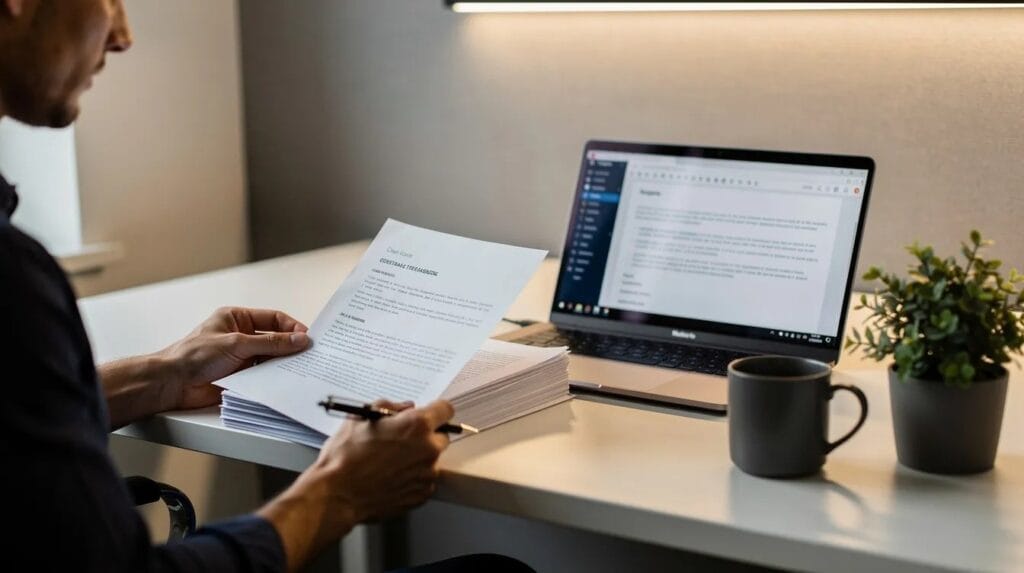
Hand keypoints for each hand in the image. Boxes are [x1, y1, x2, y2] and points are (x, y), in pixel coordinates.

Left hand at [158, 306, 310, 410]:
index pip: (273, 318)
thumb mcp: (237, 343)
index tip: (307, 337)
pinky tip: (285, 380)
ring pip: (271, 358)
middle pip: (275, 338)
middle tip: (309, 353)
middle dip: (290, 346)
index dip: (291, 327)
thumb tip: (299, 340)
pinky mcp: (242, 376)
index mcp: (237, 318)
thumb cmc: (194, 355)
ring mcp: (242, 357)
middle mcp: (241, 336)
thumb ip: (270, 343)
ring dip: (284, 363)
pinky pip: (264, 375)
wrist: (173, 383)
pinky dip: (275, 377)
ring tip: (301, 368)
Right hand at [258, 400, 454, 571]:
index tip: (429, 414)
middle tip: (402, 440)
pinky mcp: (421, 494)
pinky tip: (391, 478)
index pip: (445, 409)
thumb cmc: (345, 456)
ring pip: (432, 460)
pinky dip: (413, 479)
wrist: (336, 494)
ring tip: (390, 463)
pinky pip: (424, 481)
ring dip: (418, 459)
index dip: (435, 410)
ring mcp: (426, 474)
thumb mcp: (361, 417)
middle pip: (441, 436)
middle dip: (426, 436)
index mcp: (416, 425)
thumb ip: (389, 407)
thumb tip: (405, 408)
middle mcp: (428, 449)